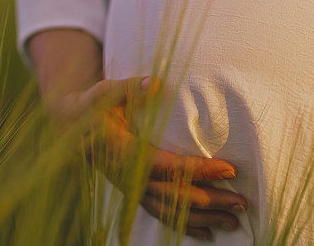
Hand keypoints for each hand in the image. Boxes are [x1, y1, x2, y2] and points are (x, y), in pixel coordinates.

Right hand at [59, 76, 248, 241]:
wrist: (70, 129)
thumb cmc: (93, 107)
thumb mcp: (106, 92)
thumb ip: (129, 88)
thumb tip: (154, 83)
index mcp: (126, 154)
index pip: (168, 167)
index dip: (199, 171)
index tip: (229, 170)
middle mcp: (131, 178)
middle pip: (176, 196)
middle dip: (211, 201)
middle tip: (242, 202)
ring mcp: (133, 190)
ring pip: (172, 211)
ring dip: (204, 219)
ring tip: (234, 222)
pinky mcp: (136, 194)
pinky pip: (162, 215)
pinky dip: (185, 227)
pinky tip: (208, 234)